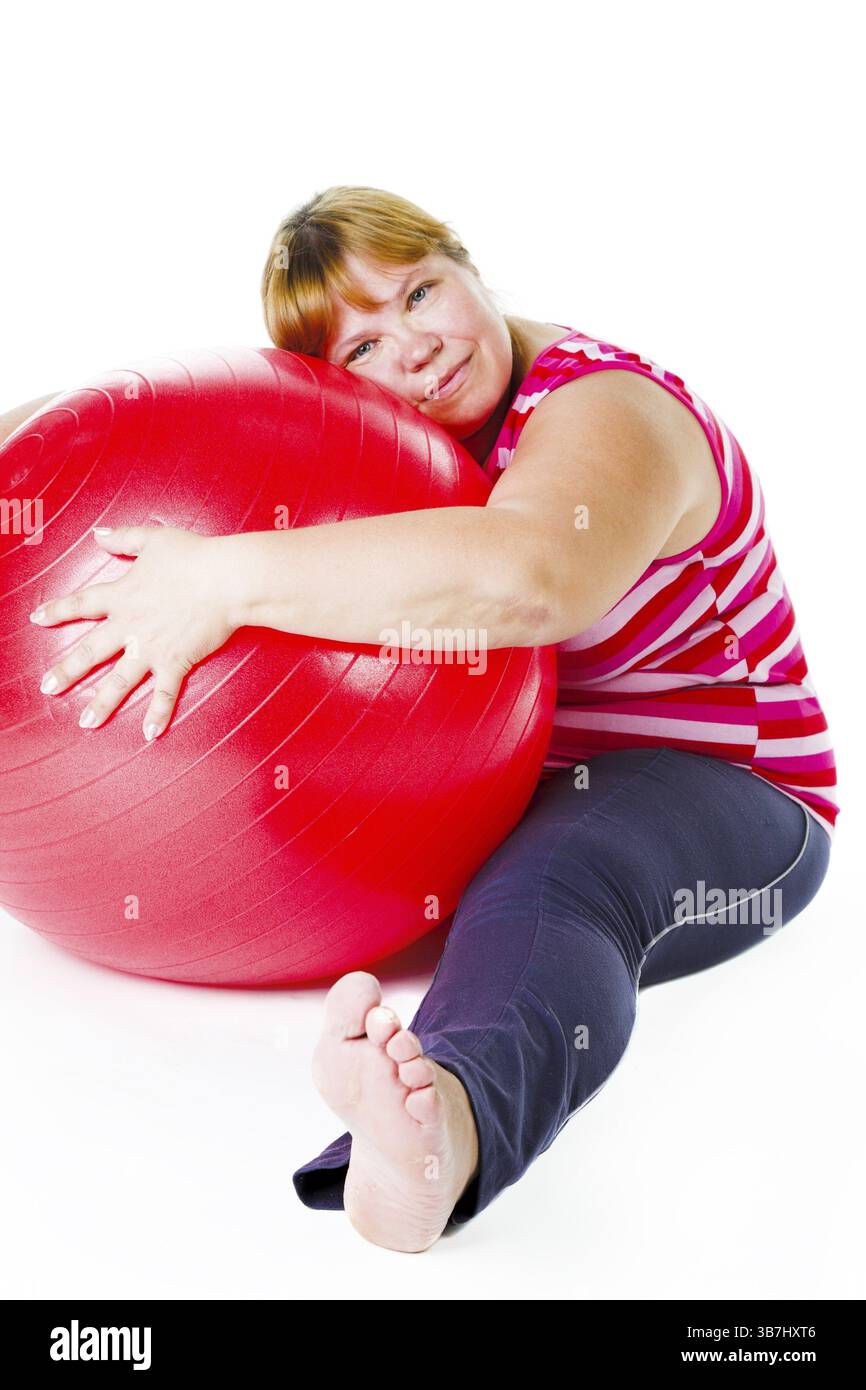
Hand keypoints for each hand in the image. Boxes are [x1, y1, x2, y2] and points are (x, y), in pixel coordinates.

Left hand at [30, 525, 236, 739]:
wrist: (226, 579)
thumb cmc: (195, 556)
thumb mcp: (154, 539)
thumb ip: (124, 537)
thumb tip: (99, 534)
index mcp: (123, 595)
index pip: (82, 604)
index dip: (58, 611)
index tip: (37, 619)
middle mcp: (131, 625)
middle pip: (91, 651)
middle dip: (67, 670)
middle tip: (47, 688)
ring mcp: (152, 647)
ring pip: (120, 681)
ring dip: (102, 703)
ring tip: (86, 722)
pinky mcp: (176, 661)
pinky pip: (165, 693)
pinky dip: (158, 714)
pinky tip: (149, 734)